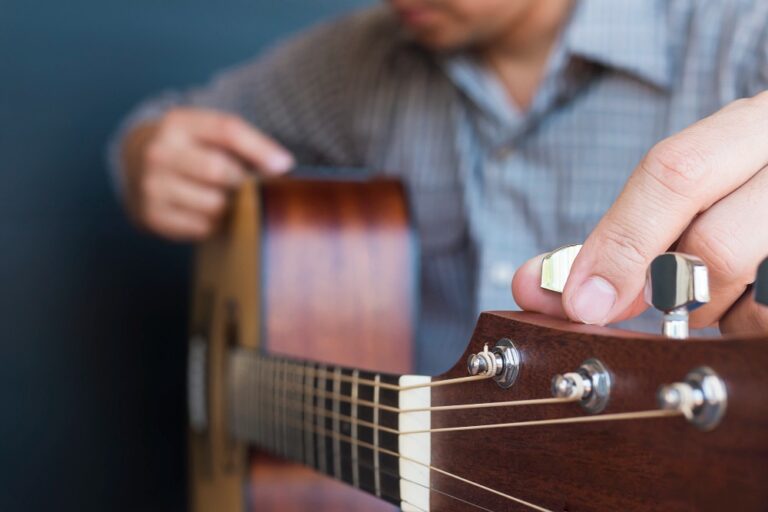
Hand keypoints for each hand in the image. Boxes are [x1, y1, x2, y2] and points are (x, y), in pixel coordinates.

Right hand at [120, 108, 293, 239]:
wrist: (137, 164)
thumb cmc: (191, 149)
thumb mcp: (209, 133)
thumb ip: (245, 142)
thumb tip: (282, 165)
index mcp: (178, 123)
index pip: (227, 130)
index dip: (260, 148)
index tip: (284, 165)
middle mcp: (159, 152)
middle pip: (219, 171)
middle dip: (241, 181)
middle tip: (246, 185)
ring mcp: (152, 186)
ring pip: (214, 204)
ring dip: (230, 206)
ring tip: (224, 197)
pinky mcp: (151, 216)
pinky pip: (203, 227)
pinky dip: (214, 224)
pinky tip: (206, 211)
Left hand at [513, 91, 767, 333]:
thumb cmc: (739, 195)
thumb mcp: (690, 190)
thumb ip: (618, 233)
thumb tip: (533, 285)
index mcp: (757, 124)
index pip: (675, 173)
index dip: (620, 244)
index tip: (580, 301)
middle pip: (713, 246)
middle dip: (665, 290)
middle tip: (660, 298)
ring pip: (750, 296)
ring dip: (710, 312)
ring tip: (717, 290)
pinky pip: (766, 320)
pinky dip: (741, 324)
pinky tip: (744, 301)